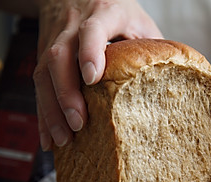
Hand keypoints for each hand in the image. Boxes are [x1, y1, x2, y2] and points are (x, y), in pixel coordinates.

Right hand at [33, 0, 162, 150]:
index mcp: (104, 12)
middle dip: (66, 93)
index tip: (92, 78)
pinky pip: (37, 84)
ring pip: (42, 73)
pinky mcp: (44, 54)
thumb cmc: (120, 14)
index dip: (89, 51)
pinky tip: (48, 137)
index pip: (92, 29)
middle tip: (79, 124)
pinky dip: (43, 114)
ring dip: (51, 110)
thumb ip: (151, 48)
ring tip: (63, 140)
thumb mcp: (140, 23)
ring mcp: (54, 40)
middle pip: (59, 57)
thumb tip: (173, 86)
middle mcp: (72, 25)